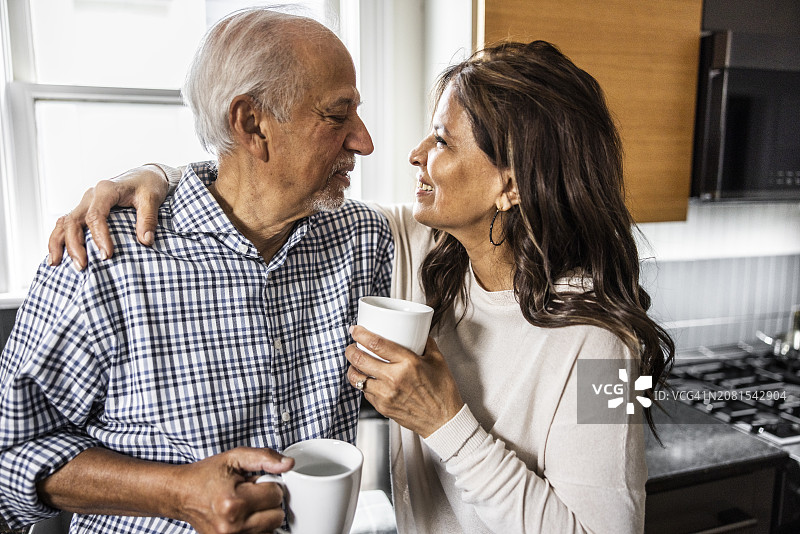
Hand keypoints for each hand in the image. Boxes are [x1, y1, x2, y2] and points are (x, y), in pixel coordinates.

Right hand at [47, 165, 169, 269]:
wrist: (146, 175)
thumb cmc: (148, 185)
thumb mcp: (152, 198)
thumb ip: (148, 219)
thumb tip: (146, 241)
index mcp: (106, 190)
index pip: (96, 215)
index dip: (99, 237)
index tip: (107, 255)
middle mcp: (91, 196)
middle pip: (74, 221)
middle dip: (75, 245)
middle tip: (82, 266)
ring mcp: (85, 203)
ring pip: (65, 222)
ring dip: (59, 243)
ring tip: (56, 264)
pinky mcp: (85, 210)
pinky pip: (66, 224)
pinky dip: (59, 238)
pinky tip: (56, 255)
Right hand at [174, 447, 293, 533]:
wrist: (181, 494)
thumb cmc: (206, 475)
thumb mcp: (234, 458)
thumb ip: (264, 457)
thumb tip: (288, 465)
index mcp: (233, 503)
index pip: (276, 495)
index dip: (269, 485)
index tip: (255, 483)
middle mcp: (231, 526)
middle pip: (276, 516)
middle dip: (268, 502)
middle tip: (251, 494)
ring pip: (270, 529)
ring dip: (264, 516)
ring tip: (246, 506)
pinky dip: (257, 528)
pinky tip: (245, 517)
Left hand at [345, 326, 463, 437]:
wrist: (444, 421)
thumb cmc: (443, 392)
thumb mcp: (438, 361)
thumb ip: (427, 343)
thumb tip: (419, 332)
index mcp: (408, 363)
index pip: (376, 344)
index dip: (361, 334)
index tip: (355, 330)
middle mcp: (394, 378)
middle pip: (360, 359)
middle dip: (350, 350)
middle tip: (351, 346)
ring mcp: (386, 394)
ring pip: (356, 378)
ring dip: (351, 368)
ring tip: (354, 363)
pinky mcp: (382, 407)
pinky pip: (365, 392)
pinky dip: (362, 384)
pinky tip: (366, 379)